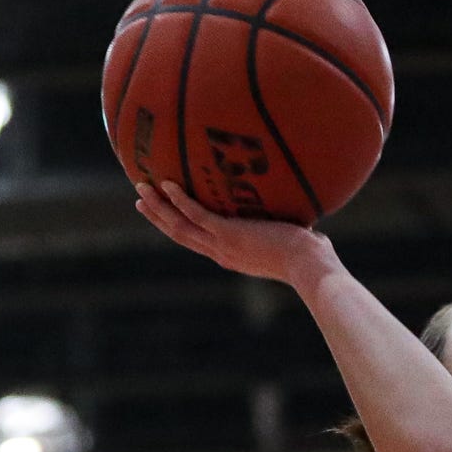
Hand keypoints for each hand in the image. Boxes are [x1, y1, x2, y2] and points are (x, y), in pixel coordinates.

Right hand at [133, 180, 340, 290]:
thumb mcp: (291, 242)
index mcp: (232, 256)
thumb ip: (286, 230)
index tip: (165, 215)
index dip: (179, 227)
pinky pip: (197, 214)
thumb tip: (305, 217)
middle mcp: (222, 253)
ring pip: (180, 225)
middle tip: (140, 200)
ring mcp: (224, 245)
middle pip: (180, 234)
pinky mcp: (229, 234)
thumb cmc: (310, 258)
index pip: (199, 241)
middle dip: (158, 216)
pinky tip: (168, 183)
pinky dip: (181, 200)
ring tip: (141, 187)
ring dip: (159, 207)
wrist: (311, 268)